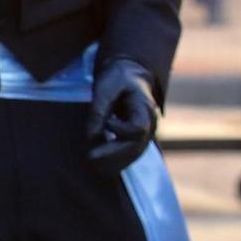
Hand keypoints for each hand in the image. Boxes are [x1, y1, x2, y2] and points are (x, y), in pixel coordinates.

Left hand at [87, 57, 159, 174]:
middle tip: (90, 157)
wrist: (130, 76)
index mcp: (145, 109)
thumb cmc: (117, 79)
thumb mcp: (105, 88)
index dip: (120, 130)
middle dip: (113, 154)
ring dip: (114, 162)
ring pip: (134, 155)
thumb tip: (91, 136)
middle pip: (136, 147)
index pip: (138, 129)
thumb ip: (98, 111)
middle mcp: (150, 124)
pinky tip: (100, 164)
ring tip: (93, 163)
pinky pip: (130, 155)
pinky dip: (116, 162)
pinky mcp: (138, 139)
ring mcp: (146, 133)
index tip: (107, 122)